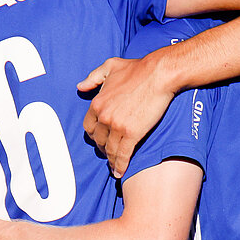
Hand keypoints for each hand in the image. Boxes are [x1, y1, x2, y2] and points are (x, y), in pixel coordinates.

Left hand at [78, 55, 173, 177]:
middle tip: (109, 152)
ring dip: (111, 159)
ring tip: (114, 166)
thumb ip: (93, 77)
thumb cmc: (138, 69)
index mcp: (97, 103)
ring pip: (110, 149)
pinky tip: (119, 172)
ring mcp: (117, 126)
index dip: (94, 135)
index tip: (99, 139)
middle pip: (98, 140)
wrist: (159, 74)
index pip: (89, 126)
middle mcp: (104, 116)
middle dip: (102, 147)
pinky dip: (120, 165)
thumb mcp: (111, 66)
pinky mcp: (132, 133)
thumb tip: (80, 87)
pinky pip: (122, 154)